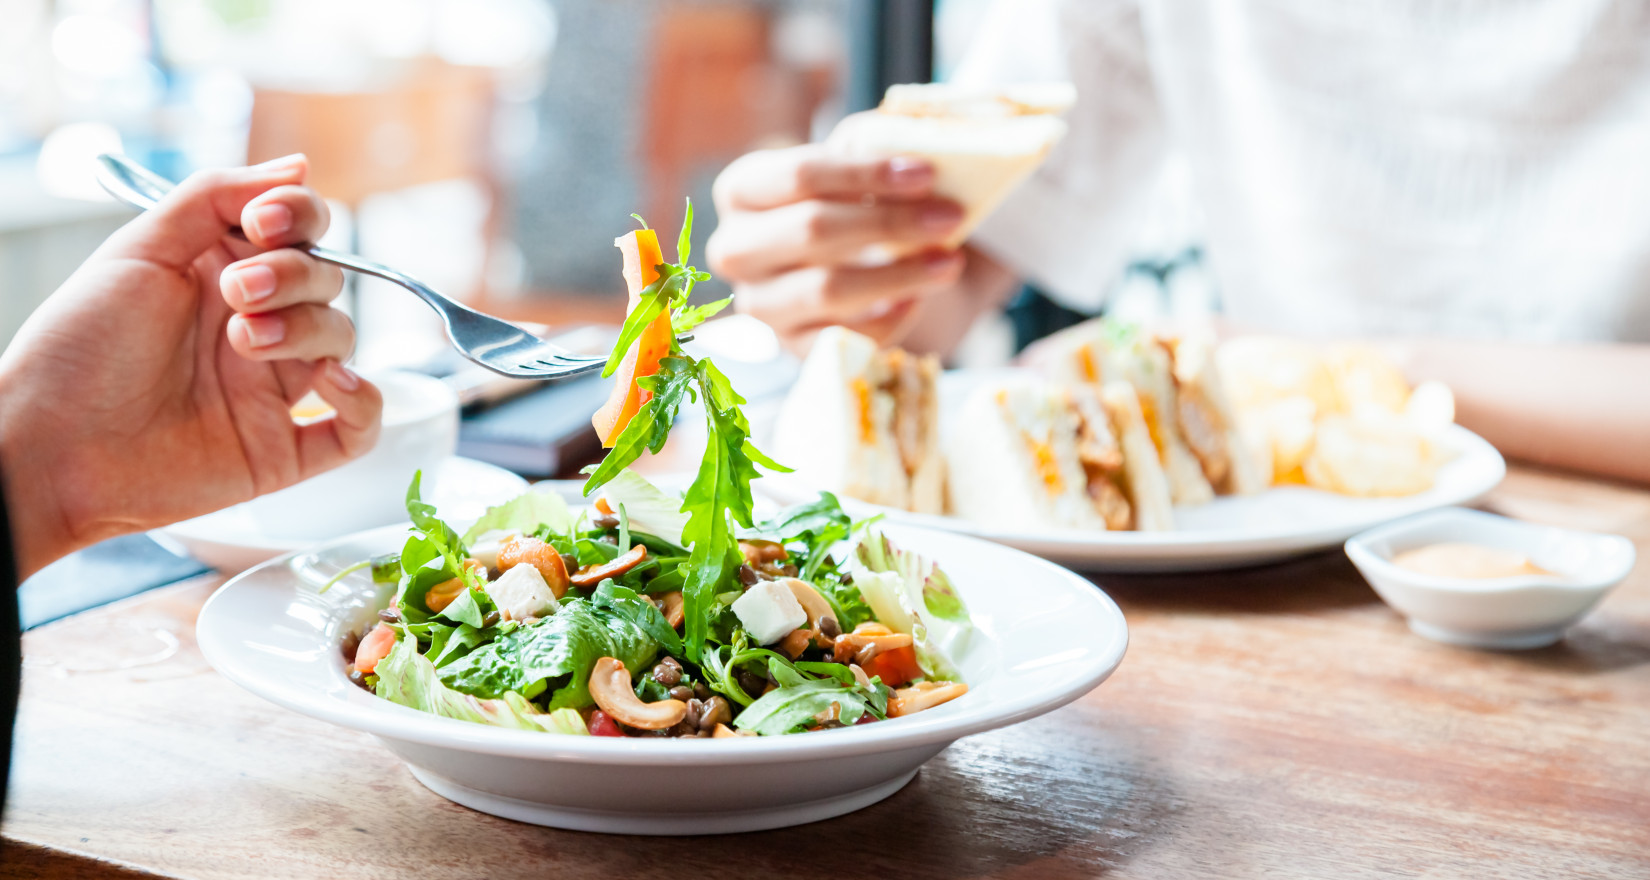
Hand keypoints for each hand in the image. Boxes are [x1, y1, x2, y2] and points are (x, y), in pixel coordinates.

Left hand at [0, 156, 381, 577]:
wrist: (50, 445)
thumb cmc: (78, 350)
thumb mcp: (139, 250)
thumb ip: (214, 198)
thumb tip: (298, 167)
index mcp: (223, 272)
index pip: (301, 228)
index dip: (299, 216)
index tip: (262, 223)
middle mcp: (257, 324)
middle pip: (327, 278)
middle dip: (292, 276)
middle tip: (236, 294)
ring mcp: (274, 388)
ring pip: (341, 340)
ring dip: (309, 330)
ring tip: (248, 341)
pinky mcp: (284, 449)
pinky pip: (357, 428)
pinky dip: (364, 402)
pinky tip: (335, 384)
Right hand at [706, 143, 968, 354]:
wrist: (845, 263)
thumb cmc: (847, 202)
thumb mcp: (854, 166)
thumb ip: (873, 148)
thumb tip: (920, 150)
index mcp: (741, 190)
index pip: (800, 175)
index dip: (866, 173)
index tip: (926, 174)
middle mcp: (736, 249)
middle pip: (811, 230)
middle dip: (889, 223)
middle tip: (950, 217)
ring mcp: (759, 304)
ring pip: (827, 289)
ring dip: (899, 274)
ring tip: (949, 261)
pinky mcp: (789, 347)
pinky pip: (842, 339)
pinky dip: (888, 320)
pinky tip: (917, 298)